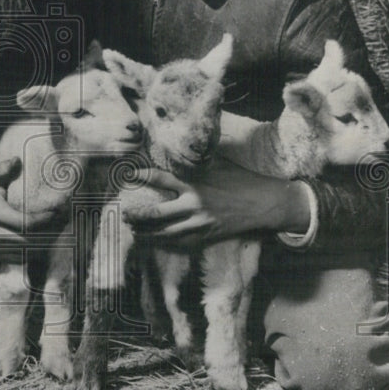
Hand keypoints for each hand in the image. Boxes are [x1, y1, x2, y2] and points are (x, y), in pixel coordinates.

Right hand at [0, 157, 56, 256]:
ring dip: (48, 241)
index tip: (60, 210)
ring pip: (28, 252)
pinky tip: (49, 237)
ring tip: (61, 227)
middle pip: (30, 241)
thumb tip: (16, 161)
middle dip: (52, 231)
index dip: (47, 220)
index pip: (26, 224)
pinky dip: (38, 250)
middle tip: (66, 218)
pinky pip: (22, 258)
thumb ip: (4, 169)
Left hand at [123, 158, 311, 246]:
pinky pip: (180, 244)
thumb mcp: (218, 164)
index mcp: (194, 184)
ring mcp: (199, 224)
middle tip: (124, 214)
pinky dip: (165, 243)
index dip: (142, 176)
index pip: (161, 179)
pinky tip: (154, 241)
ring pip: (165, 233)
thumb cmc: (241, 180)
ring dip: (146, 233)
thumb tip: (181, 146)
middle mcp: (194, 206)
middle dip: (137, 216)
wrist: (264, 204)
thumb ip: (196, 162)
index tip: (129, 174)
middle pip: (157, 214)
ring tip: (133, 230)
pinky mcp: (206, 237)